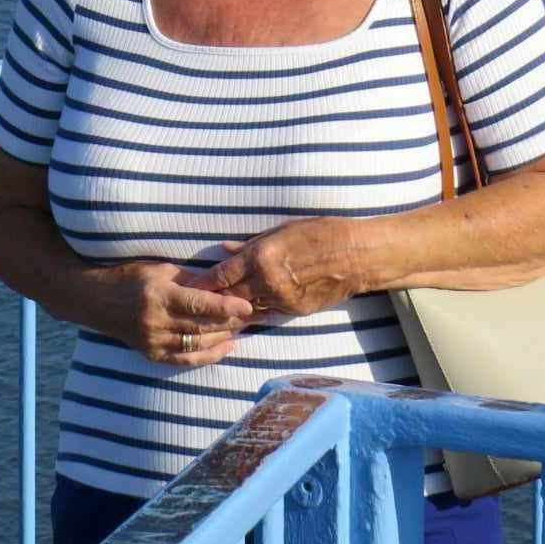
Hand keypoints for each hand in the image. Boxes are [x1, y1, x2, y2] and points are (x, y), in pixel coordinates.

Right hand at [88, 260, 254, 366]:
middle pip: (201, 326)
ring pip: (197, 344)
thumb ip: (189, 279)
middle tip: (252, 316)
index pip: (199, 304)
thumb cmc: (129, 277)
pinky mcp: (151, 354)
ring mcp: (153, 340)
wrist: (96, 300)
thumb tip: (220, 284)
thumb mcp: (159, 269)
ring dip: (223, 338)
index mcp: (159, 295)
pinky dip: (208, 355)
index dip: (225, 307)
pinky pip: (185, 359)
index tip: (247, 305)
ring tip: (242, 328)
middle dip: (229, 322)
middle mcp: (156, 321)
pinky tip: (226, 347)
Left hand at [185, 219, 364, 316]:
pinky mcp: (296, 311)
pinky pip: (268, 312)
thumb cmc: (320, 233)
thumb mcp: (282, 230)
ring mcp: (282, 299)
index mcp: (261, 257)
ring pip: (248, 308)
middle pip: (230, 296)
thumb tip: (225, 249)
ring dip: (233, 309)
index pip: (222, 275)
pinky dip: (256, 311)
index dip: (203, 283)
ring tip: (213, 314)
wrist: (356, 256)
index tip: (188, 287)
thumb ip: (250, 243)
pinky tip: (245, 313)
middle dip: (213, 300)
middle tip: (194, 305)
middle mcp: (268, 282)